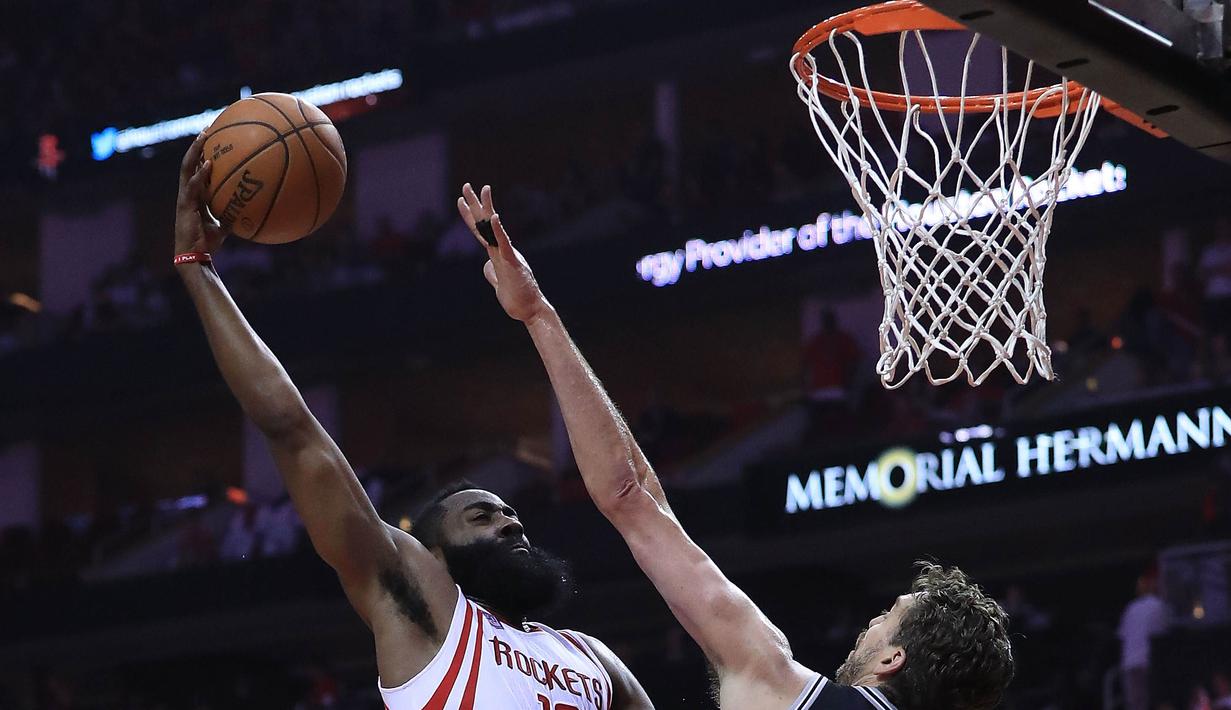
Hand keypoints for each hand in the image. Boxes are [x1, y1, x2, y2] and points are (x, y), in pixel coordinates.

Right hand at [175, 132, 227, 256]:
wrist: (194, 255)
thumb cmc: (207, 242)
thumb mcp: (224, 225)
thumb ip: (233, 214)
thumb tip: (252, 210)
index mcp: (194, 194)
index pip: (195, 168)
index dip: (201, 153)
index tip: (212, 138)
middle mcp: (187, 191)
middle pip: (189, 162)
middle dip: (197, 145)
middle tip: (207, 129)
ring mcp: (185, 197)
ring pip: (186, 168)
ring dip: (195, 151)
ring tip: (204, 137)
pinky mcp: (185, 205)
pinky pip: (192, 185)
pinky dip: (201, 174)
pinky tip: (210, 164)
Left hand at [457, 183, 549, 322]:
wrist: (531, 310)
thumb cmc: (517, 299)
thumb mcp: (499, 285)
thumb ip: (492, 274)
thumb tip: (486, 267)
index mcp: (497, 255)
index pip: (480, 232)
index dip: (469, 216)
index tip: (461, 200)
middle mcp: (502, 250)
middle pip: (484, 224)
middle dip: (474, 204)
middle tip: (466, 185)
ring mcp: (507, 255)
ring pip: (494, 229)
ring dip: (487, 209)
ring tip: (483, 189)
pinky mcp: (512, 263)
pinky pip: (504, 244)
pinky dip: (498, 231)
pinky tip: (493, 217)